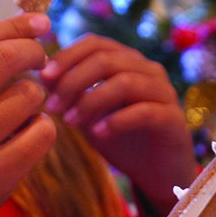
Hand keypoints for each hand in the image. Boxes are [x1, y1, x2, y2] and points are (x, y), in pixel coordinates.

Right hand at [0, 14, 55, 216]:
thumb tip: (34, 22)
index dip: (17, 25)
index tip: (42, 24)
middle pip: (8, 57)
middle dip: (34, 53)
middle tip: (42, 60)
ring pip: (31, 95)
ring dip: (35, 99)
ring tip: (16, 116)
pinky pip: (43, 131)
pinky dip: (42, 130)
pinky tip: (24, 139)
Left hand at [39, 34, 197, 216]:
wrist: (157, 173)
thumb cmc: (122, 140)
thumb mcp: (89, 116)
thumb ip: (72, 95)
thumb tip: (42, 75)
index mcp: (127, 62)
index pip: (95, 44)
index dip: (67, 56)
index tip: (43, 77)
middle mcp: (148, 70)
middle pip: (106, 59)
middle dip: (73, 80)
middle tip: (52, 105)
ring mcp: (163, 92)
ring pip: (124, 82)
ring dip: (91, 100)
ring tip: (69, 122)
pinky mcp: (173, 119)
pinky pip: (144, 111)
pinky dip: (116, 120)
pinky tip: (97, 133)